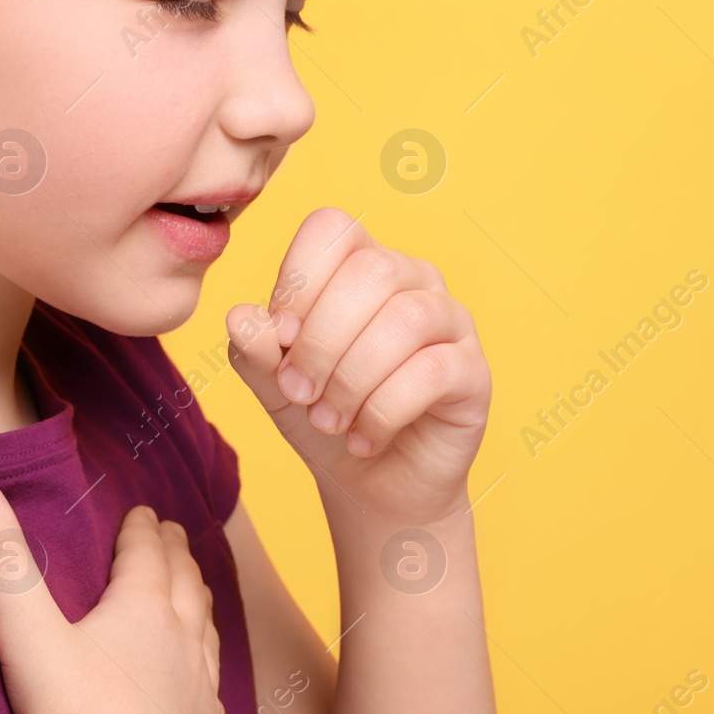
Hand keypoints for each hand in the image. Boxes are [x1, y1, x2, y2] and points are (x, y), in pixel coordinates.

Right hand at [0, 477, 227, 713]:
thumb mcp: (25, 633)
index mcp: (144, 612)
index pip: (147, 555)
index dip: (142, 530)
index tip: (143, 513)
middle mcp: (184, 647)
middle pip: (187, 588)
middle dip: (178, 557)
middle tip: (175, 537)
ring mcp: (201, 699)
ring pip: (208, 639)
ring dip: (201, 609)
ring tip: (197, 596)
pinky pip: (214, 704)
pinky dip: (209, 682)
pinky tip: (205, 691)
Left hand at [225, 207, 491, 526]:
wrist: (370, 484)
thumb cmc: (323, 417)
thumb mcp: (273, 384)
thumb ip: (255, 348)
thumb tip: (241, 317)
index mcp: (358, 263)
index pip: (332, 228)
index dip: (298, 280)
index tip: (280, 338)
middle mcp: (411, 278)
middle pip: (370, 271)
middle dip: (321, 341)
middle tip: (299, 393)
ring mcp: (450, 319)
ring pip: (405, 319)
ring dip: (351, 379)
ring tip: (329, 420)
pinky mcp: (473, 369)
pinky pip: (432, 371)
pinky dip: (383, 412)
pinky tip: (364, 438)